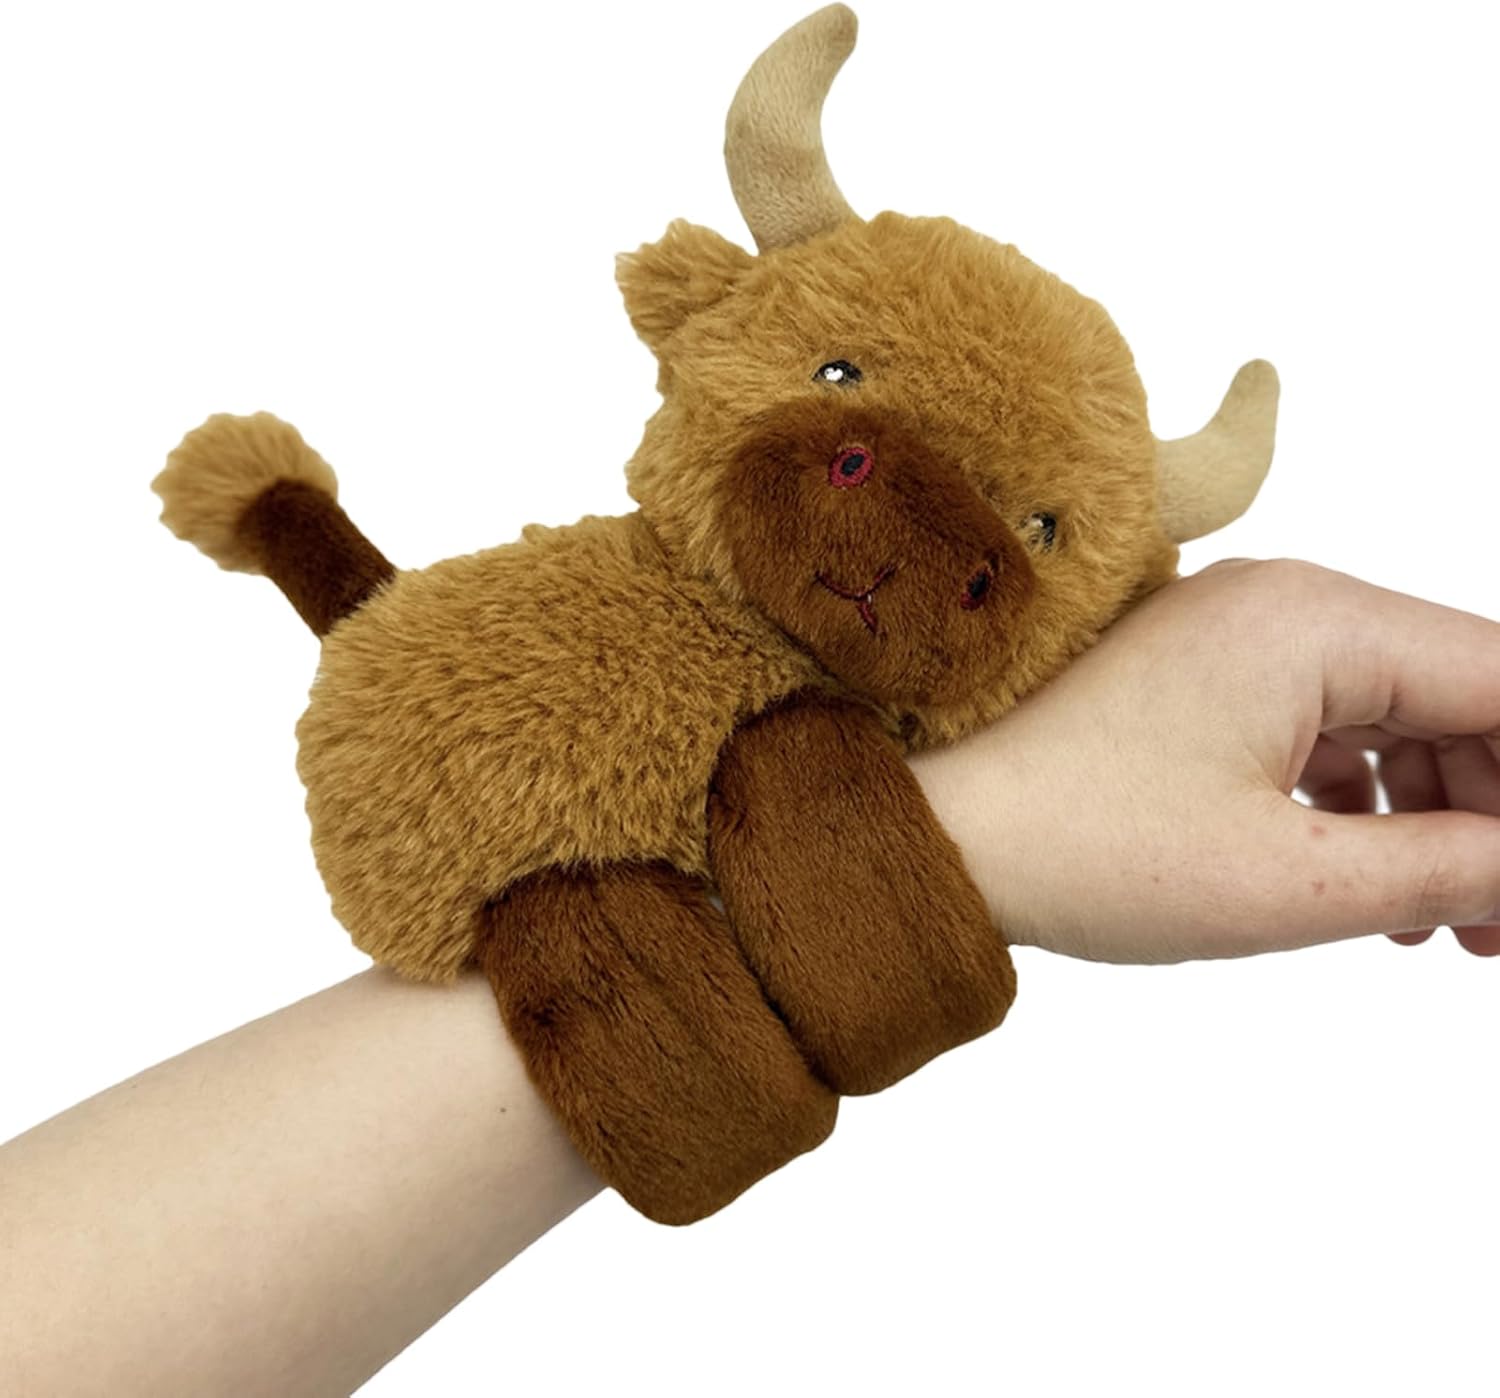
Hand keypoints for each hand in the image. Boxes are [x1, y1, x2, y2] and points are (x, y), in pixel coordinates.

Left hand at [911, 559, 1499, 961]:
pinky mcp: (1205, 672)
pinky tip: (1370, 880)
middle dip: (1496, 808)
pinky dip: (1362, 797)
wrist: (936, 829)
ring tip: (1447, 926)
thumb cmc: (1087, 848)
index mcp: (1316, 619)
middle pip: (1459, 694)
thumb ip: (1449, 867)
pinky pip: (1325, 721)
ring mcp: (1239, 632)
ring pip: (1395, 713)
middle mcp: (1284, 601)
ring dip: (1437, 813)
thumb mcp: (1290, 882)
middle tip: (1499, 925)